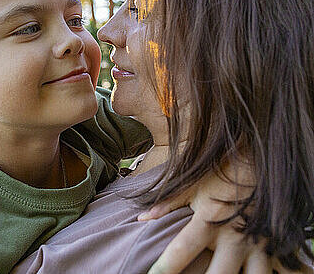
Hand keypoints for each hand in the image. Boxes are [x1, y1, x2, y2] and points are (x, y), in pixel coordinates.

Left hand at [138, 164, 311, 273]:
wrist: (260, 156)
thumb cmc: (221, 170)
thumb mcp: (192, 184)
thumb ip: (167, 204)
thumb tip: (141, 219)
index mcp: (209, 221)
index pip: (181, 252)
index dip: (164, 269)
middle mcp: (234, 236)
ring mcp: (258, 244)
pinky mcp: (276, 246)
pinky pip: (276, 272)